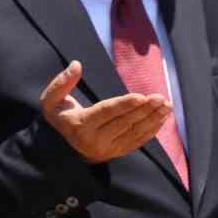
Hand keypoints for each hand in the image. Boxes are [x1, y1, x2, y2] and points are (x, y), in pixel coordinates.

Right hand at [40, 60, 169, 163]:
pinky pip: (137, 141)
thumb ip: (61, 82)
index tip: (141, 96)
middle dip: (144, 109)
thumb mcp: (51, 100)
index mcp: (79, 125)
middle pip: (124, 122)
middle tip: (160, 97)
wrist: (61, 146)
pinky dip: (151, 130)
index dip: (124, 104)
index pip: (105, 112)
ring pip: (134, 132)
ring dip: (153, 118)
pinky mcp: (117, 152)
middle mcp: (94, 140)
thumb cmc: (59, 116)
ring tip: (166, 106)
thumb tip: (76, 65)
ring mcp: (107, 148)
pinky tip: (161, 119)